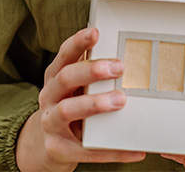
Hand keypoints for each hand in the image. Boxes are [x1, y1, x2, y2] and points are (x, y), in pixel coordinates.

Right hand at [15, 27, 145, 171]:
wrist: (48, 146)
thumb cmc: (71, 107)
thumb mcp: (76, 88)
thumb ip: (93, 74)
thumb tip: (131, 57)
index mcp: (55, 78)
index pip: (64, 55)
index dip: (78, 42)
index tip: (95, 32)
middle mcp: (49, 97)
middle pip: (65, 78)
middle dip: (91, 71)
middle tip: (118, 67)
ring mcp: (51, 123)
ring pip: (68, 110)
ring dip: (95, 104)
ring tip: (120, 100)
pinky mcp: (58, 149)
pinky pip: (86, 150)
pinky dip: (113, 151)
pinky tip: (136, 151)